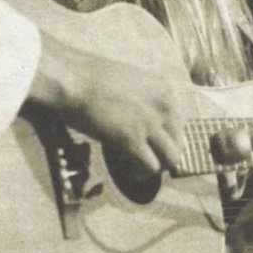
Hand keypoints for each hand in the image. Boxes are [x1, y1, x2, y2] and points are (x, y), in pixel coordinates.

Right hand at [51, 53, 188, 175]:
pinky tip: (128, 170)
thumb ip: (147, 101)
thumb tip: (150, 125)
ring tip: (138, 166)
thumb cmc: (92, 78)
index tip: (149, 141)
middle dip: (163, 153)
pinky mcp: (133, 139)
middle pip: (178, 142)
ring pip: (171, 158)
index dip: (164, 136)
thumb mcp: (132, 83)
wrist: (72, 79)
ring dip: (155, 166)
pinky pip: (150, 167)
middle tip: (144, 157)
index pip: (180, 122)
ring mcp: (151, 122)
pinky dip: (140, 174)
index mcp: (167, 88)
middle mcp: (166, 104)